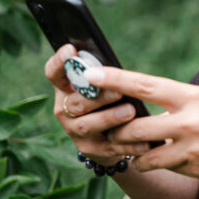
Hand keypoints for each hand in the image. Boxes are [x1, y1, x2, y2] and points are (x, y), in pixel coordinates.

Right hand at [45, 45, 138, 164]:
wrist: (113, 134)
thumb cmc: (110, 97)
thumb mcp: (104, 82)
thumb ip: (105, 73)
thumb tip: (114, 66)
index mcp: (66, 87)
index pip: (54, 72)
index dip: (59, 61)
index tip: (71, 49)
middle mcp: (65, 110)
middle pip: (74, 103)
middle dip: (97, 96)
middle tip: (118, 91)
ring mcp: (75, 131)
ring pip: (87, 125)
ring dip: (109, 118)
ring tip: (130, 111)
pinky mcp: (91, 150)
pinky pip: (109, 147)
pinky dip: (127, 144)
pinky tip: (144, 140)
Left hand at [87, 66, 198, 184]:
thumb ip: (183, 102)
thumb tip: (153, 103)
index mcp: (193, 97)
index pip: (145, 86)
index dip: (115, 80)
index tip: (91, 75)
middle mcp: (189, 123)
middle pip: (133, 129)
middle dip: (117, 131)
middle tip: (112, 129)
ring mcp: (191, 151)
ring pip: (144, 157)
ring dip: (136, 154)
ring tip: (139, 148)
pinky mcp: (195, 171)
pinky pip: (167, 169)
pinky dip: (163, 164)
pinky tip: (174, 157)